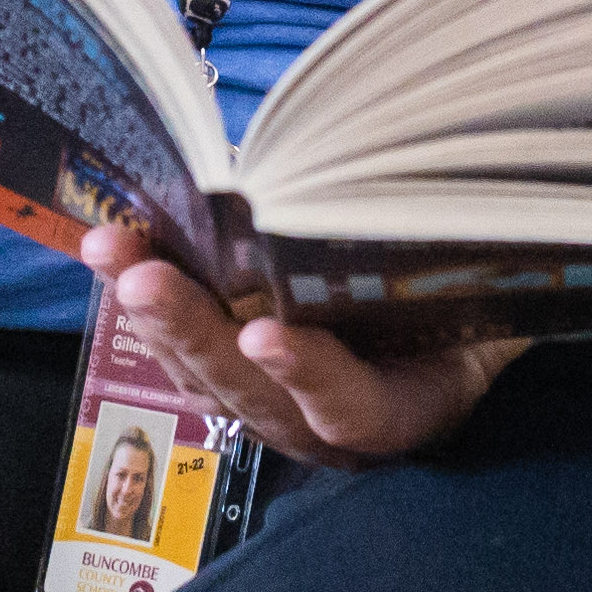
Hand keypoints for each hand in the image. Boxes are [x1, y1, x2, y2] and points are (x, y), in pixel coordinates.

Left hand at [73, 219, 521, 469]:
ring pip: (206, 376)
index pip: (355, 409)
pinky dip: (148, 302)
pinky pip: (183, 352)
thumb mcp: (479, 267)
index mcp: (410, 406)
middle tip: (146, 280)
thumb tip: (421, 166)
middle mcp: (334, 425)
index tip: (266, 333)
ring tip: (113, 251)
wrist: (463, 293)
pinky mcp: (234, 378)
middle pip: (256, 396)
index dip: (311, 376)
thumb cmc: (477, 275)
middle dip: (196, 334)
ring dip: (156, 315)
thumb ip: (444, 240)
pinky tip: (113, 249)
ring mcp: (278, 407)